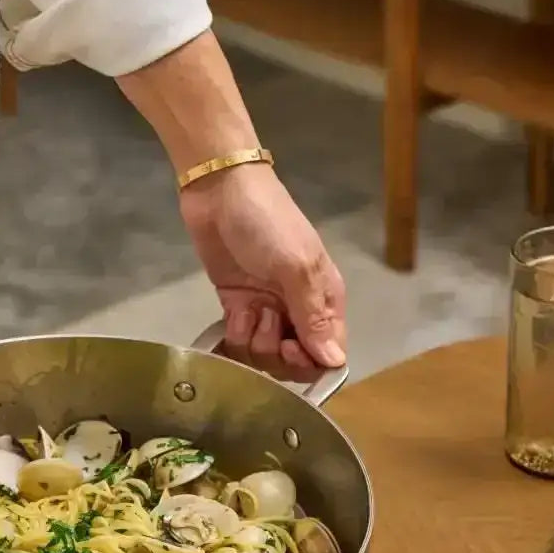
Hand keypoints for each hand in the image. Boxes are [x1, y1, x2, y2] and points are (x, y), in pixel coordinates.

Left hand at [179, 164, 346, 380]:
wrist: (219, 190)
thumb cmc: (268, 222)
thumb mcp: (297, 267)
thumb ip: (313, 317)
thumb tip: (334, 361)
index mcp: (326, 300)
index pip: (329, 352)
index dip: (310, 362)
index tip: (290, 349)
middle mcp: (299, 310)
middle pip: (295, 361)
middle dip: (278, 353)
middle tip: (266, 322)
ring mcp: (266, 309)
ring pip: (264, 355)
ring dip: (253, 340)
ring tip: (248, 309)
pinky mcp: (237, 306)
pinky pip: (239, 340)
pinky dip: (234, 333)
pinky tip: (233, 310)